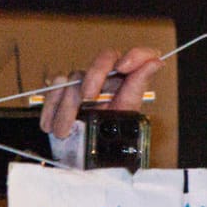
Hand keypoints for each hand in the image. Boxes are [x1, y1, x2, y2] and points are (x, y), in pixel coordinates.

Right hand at [42, 47, 162, 139]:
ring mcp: (86, 79)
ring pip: (76, 76)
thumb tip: (157, 62)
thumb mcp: (128, 112)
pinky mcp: (65, 85)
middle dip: (94, 76)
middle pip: (105, 58)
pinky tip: (49, 125)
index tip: (123, 68)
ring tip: (64, 131)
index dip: (135, 56)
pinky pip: (56, 85)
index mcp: (129, 80)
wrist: (90, 151)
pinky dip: (51, 106)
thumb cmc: (111, 131)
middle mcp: (109, 76)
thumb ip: (139, 85)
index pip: (140, 56)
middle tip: (88, 98)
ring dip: (68, 106)